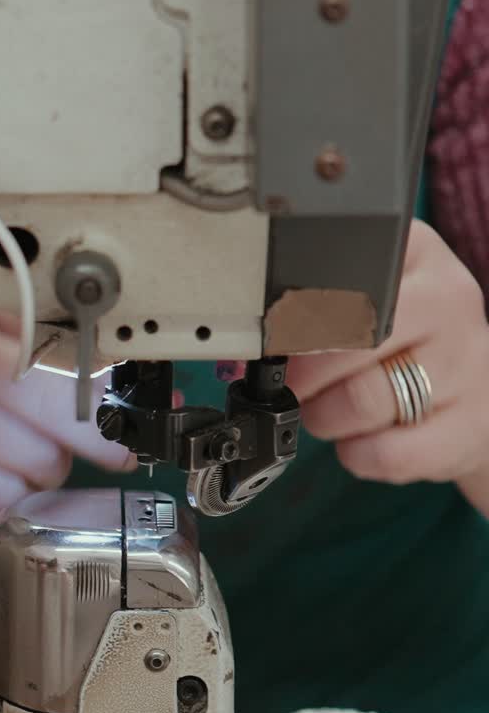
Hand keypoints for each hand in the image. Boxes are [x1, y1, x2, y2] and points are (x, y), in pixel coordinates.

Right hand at [0, 296, 131, 533]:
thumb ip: (55, 360)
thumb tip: (143, 393)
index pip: (73, 348)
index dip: (114, 387)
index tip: (135, 409)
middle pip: (66, 410)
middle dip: (90, 440)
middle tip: (91, 448)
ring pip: (41, 464)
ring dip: (43, 477)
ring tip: (10, 463)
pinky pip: (4, 503)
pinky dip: (9, 506)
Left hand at [284, 221, 488, 496]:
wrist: (479, 393)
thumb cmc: (408, 343)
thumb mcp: (376, 299)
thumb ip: (316, 304)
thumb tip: (246, 344)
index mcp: (418, 256)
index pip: (343, 276)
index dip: (296, 316)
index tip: (276, 338)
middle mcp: (447, 303)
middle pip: (348, 339)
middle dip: (304, 375)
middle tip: (298, 385)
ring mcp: (464, 366)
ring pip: (363, 400)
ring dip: (325, 418)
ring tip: (328, 413)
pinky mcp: (467, 428)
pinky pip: (387, 453)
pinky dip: (357, 455)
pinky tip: (358, 444)